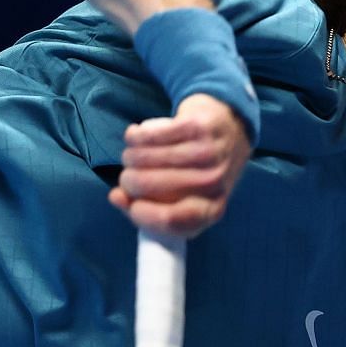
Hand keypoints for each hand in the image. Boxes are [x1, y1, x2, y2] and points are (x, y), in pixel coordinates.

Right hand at [108, 93, 251, 237]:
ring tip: (132, 157)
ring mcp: (208, 153)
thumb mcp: (181, 198)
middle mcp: (213, 183)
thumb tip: (116, 198)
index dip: (140, 214)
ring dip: (129, 157)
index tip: (126, 201)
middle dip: (128, 180)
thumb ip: (145, 206)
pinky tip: (135, 137)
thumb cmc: (197, 171)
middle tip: (128, 175)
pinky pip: (149, 135)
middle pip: (150, 185)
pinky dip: (136, 136)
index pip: (170, 219)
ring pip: (146, 157)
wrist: (229, 129)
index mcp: (212, 210)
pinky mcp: (198, 126)